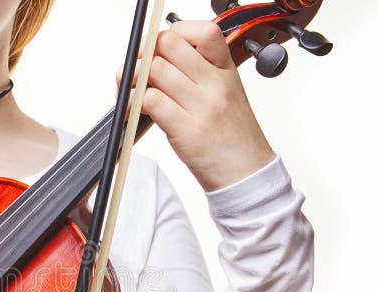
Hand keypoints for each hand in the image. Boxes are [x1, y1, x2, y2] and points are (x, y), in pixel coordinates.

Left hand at [119, 20, 274, 191]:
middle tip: (135, 72)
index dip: (172, 34)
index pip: (202, 31)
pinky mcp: (187, 130)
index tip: (158, 50)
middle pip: (168, 45)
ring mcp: (202, 106)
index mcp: (226, 70)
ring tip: (131, 94)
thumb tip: (156, 59)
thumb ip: (198, 74)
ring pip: (155, 70)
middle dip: (143, 55)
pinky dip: (134, 103)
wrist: (246, 174)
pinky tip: (134, 112)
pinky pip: (151, 101)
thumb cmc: (231, 137)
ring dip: (132, 80)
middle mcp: (215, 84)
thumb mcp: (225, 94)